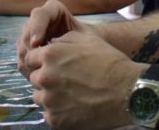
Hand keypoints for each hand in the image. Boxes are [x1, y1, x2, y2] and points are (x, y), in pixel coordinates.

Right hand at [17, 0, 92, 78]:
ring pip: (22, 47)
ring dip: (28, 61)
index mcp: (53, 10)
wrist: (89, 52)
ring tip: (41, 73)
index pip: (39, 15)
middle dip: (30, 49)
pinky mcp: (28, 50)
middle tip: (38, 64)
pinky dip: (28, 69)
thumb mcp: (88, 37)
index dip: (36, 28)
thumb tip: (58, 44)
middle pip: (27, 33)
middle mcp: (39, 20)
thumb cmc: (92, 42)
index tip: (38, 44)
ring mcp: (31, 35)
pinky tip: (40, 78)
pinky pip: (23, 59)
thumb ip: (78, 36)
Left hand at [25, 31, 144, 129]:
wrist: (126, 91)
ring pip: (39, 96)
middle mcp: (45, 77)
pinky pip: (48, 113)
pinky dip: (58, 110)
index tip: (55, 64)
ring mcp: (49, 100)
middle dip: (46, 77)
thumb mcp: (88, 38)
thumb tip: (51, 43)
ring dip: (50, 94)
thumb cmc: (110, 62)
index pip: (31, 58)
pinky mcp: (55, 119)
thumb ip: (63, 39)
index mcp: (50, 55)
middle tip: (66, 79)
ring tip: (72, 92)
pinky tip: (74, 105)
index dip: (42, 60)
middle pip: (34, 78)